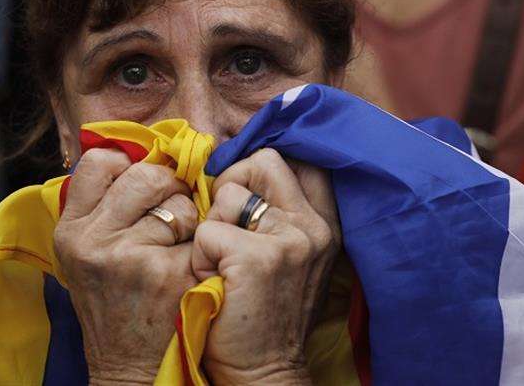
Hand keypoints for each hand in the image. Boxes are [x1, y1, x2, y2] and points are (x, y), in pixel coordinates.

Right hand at [54, 149, 199, 384]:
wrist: (129, 366)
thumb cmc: (115, 303)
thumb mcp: (87, 254)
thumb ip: (103, 207)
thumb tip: (140, 155)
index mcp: (70, 230)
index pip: (100, 161)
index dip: (129, 165)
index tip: (143, 186)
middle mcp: (93, 239)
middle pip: (145, 175)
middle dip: (168, 188)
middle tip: (171, 214)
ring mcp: (129, 255)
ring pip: (178, 202)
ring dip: (188, 220)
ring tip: (176, 248)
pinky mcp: (166, 273)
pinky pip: (200, 233)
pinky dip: (202, 248)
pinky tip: (189, 271)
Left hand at [192, 148, 340, 384]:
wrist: (263, 372)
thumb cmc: (262, 314)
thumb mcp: (287, 259)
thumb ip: (278, 213)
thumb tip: (240, 166)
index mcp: (324, 224)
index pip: (301, 159)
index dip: (263, 167)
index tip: (246, 190)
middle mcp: (313, 226)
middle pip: (264, 160)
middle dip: (234, 181)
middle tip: (226, 222)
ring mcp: (289, 238)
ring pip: (229, 192)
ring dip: (213, 225)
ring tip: (221, 264)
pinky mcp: (257, 257)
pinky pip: (207, 230)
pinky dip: (199, 256)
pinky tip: (213, 283)